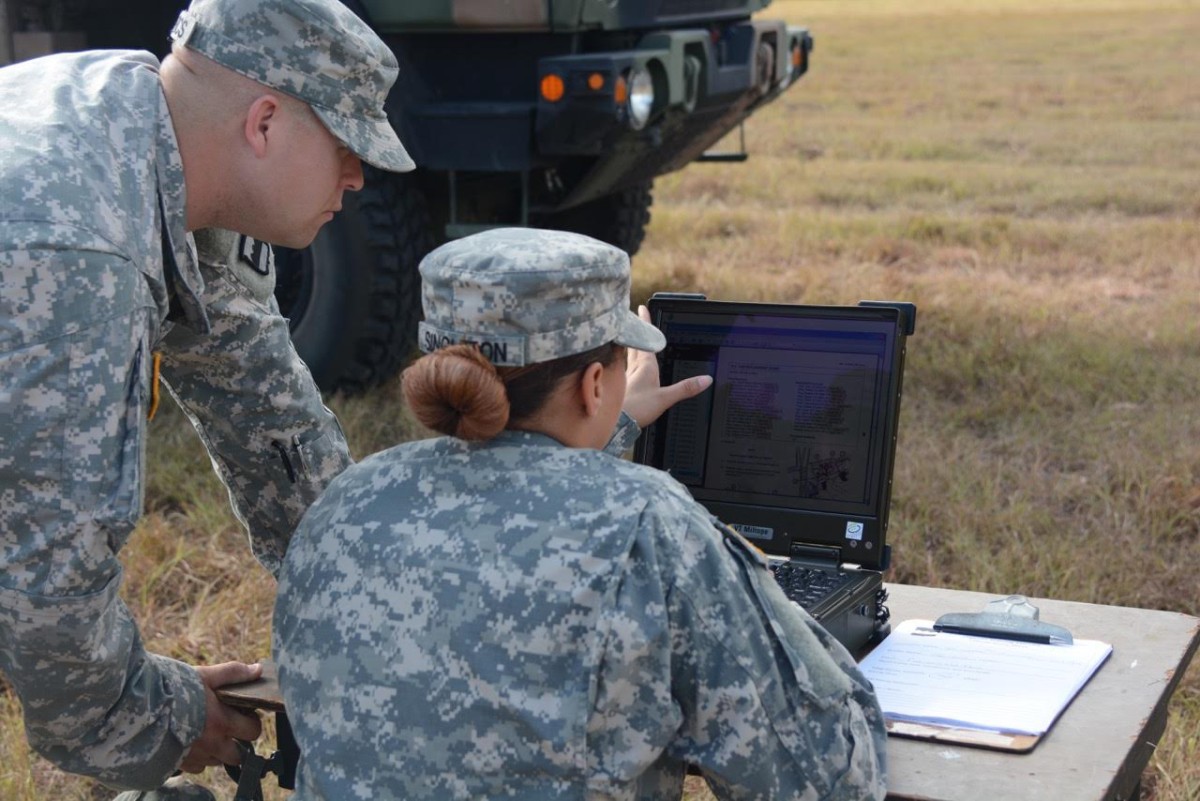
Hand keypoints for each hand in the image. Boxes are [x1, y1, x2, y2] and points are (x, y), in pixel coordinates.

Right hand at [179, 662, 263, 772]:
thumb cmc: (172, 688)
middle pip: (238, 755)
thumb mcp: (205, 675)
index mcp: (222, 722)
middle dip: (238, 742)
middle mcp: (211, 744)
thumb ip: (233, 673)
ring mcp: (195, 757)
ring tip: (209, 732)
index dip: (251, 722)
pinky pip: (197, 767)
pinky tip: (191, 742)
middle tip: (229, 727)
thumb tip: (258, 670)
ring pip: (217, 761)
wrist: (135, 708)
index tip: (243, 714)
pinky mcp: (178, 764)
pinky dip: (199, 758)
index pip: (253, 731)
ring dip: (218, 750)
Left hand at [622, 305, 712, 428]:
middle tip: (633, 318)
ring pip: (627, 356)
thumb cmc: (636, 409)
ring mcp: (625, 378)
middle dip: (636, 331)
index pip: (646, 340)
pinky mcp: (620, 389)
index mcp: (645, 366)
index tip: (641, 308)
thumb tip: (706, 379)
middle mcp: (633, 369)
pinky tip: (627, 369)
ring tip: (631, 339)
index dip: (644, 323)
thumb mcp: (665, 398)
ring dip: (629, 346)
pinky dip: (626, 364)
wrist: (615, 423)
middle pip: (634, 345)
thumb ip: (685, 389)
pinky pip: (624, 371)